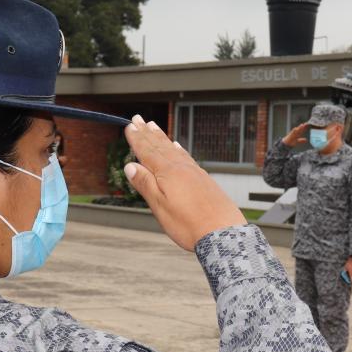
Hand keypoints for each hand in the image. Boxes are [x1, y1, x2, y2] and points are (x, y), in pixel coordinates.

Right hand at [122, 114, 246, 250]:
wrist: (222, 232)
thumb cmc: (189, 224)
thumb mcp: (160, 206)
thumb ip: (145, 184)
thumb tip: (130, 166)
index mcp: (167, 173)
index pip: (147, 151)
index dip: (137, 139)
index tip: (129, 126)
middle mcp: (181, 168)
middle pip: (160, 146)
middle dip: (147, 132)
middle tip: (138, 118)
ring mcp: (194, 172)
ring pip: (174, 149)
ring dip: (162, 137)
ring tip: (153, 126)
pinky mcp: (204, 179)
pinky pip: (187, 157)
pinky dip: (179, 149)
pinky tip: (178, 146)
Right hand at [282, 121, 309, 146]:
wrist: (286, 143)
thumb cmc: (291, 141)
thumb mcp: (298, 141)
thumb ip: (301, 140)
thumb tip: (306, 140)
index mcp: (297, 134)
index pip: (301, 130)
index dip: (304, 127)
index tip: (307, 124)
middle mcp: (295, 133)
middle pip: (300, 129)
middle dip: (303, 126)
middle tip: (306, 123)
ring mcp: (293, 133)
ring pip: (297, 130)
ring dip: (299, 127)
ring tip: (302, 125)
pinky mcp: (290, 135)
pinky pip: (292, 132)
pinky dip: (294, 130)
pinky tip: (296, 128)